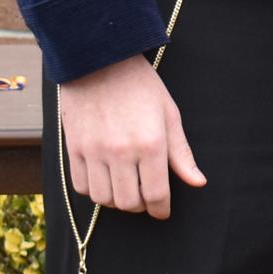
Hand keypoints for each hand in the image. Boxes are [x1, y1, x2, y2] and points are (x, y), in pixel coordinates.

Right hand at [57, 55, 204, 217]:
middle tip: (146, 196)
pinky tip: (106, 179)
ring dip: (117, 200)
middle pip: (129, 203)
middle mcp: (121, 152)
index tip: (163, 211)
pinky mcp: (74, 150)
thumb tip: (198, 182)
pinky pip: (81, 187)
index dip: (161, 209)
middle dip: (141, 206)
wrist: (99, 62)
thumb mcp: (169, 115)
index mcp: (150, 144)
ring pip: (104, 199)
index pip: (156, 194)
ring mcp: (94, 152)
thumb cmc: (140, 86)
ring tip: (127, 187)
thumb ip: (181, 153)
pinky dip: (94, 191)